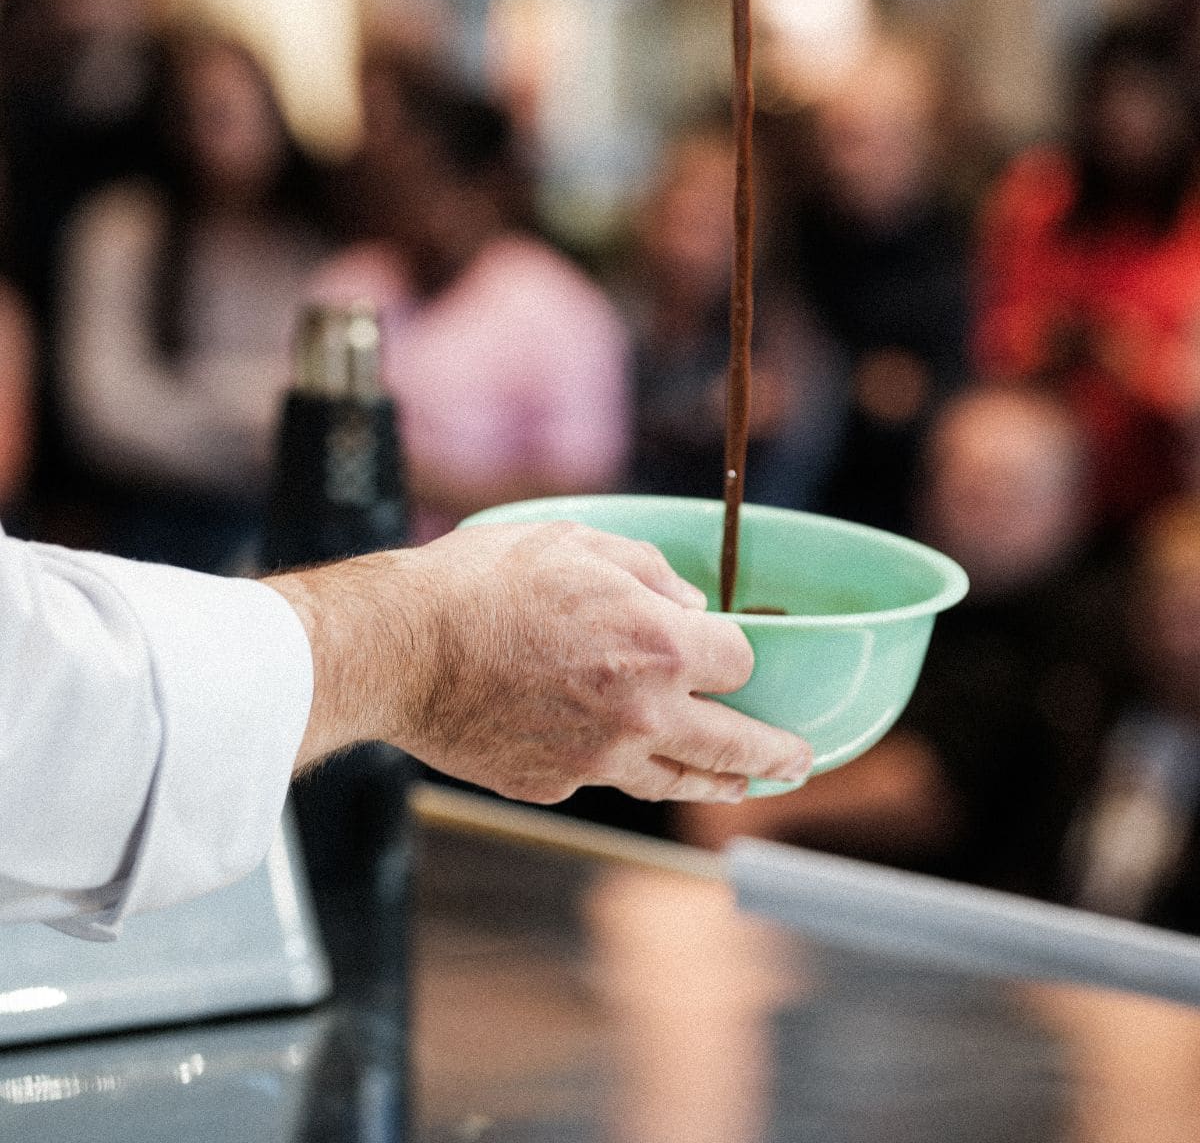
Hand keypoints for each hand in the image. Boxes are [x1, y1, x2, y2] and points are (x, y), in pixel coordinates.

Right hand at [272, 521, 812, 803]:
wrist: (400, 648)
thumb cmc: (483, 582)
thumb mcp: (576, 542)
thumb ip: (649, 572)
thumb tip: (692, 607)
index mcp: (655, 646)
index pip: (738, 662)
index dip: (739, 652)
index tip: (735, 651)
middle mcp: (640, 715)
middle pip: (735, 748)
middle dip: (776, 754)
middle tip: (798, 759)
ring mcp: (597, 761)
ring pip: (677, 782)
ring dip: (719, 783)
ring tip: (742, 785)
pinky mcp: (554, 786)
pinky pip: (607, 781)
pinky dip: (627, 770)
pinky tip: (634, 762)